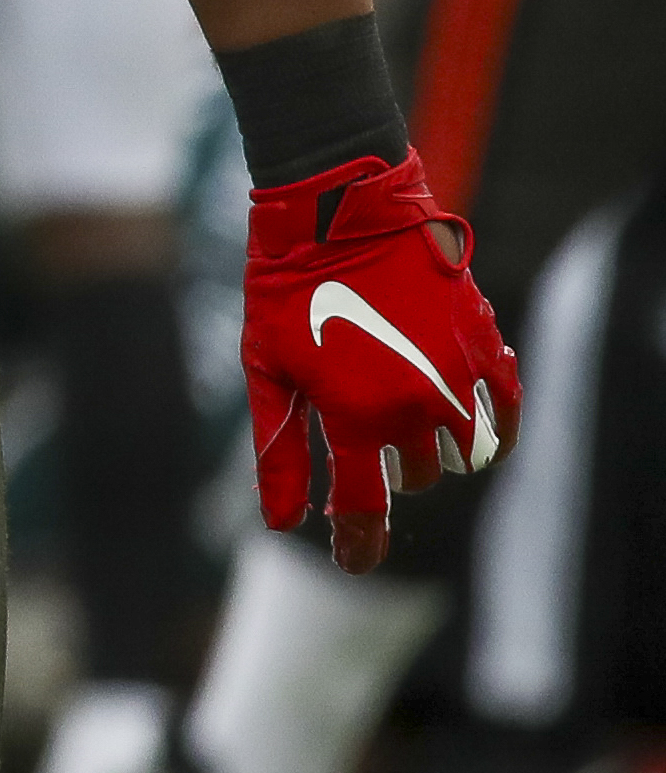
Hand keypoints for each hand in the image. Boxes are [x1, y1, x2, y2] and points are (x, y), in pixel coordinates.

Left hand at [243, 151, 517, 570]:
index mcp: (352, 415)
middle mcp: (411, 406)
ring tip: (404, 420)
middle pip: (411, 478)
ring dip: (433, 451)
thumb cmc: (288, 287)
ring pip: (460, 454)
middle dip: (387, 472)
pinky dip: (491, 426)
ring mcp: (455, 377)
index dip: (357, 544)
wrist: (339, 210)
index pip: (362, 508)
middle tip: (363, 440)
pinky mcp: (485, 346)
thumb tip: (282, 522)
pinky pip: (505, 411)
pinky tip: (467, 419)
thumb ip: (280, 449)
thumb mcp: (268, 368)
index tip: (353, 562)